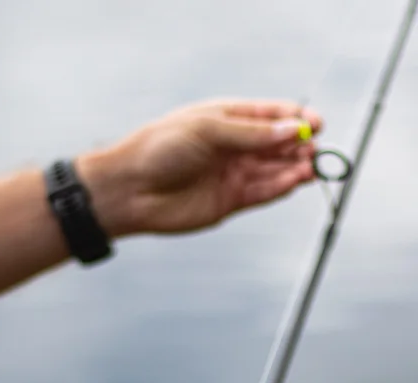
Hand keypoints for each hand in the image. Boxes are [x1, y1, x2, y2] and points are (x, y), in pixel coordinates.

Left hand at [78, 99, 322, 236]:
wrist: (131, 189)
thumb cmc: (161, 149)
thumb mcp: (208, 131)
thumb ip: (250, 134)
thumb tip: (293, 130)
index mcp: (227, 118)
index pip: (271, 115)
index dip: (296, 118)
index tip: (316, 122)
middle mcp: (233, 146)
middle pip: (278, 143)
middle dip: (300, 144)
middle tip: (316, 147)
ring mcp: (232, 175)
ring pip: (274, 170)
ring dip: (295, 167)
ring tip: (313, 165)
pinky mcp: (229, 202)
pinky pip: (262, 193)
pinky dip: (281, 187)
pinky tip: (296, 181)